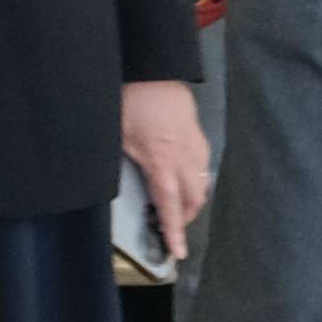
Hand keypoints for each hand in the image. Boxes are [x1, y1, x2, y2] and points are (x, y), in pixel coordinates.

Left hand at [119, 78, 213, 261]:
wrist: (154, 69)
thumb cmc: (130, 101)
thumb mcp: (118, 137)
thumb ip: (124, 165)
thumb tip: (118, 187)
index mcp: (162, 162)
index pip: (171, 206)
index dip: (174, 231)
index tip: (179, 252)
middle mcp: (185, 158)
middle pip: (193, 200)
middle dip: (184, 218)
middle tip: (169, 227)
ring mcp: (196, 146)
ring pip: (202, 185)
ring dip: (191, 200)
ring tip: (175, 205)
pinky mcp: (199, 136)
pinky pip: (203, 167)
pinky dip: (195, 180)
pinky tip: (182, 178)